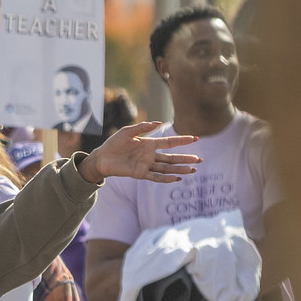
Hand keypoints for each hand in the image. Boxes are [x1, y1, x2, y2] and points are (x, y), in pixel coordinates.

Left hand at [78, 121, 199, 184]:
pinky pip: (155, 177)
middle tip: (199, 159)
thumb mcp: (127, 132)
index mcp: (149, 144)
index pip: (169, 142)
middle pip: (172, 157)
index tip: (195, 138)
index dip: (182, 140)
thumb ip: (143, 127)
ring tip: (193, 170)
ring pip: (166, 168)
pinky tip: (176, 178)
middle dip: (185, 158)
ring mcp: (146, 165)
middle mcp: (150, 155)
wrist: (101, 157)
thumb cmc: (113, 143)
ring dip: (179, 169)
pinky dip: (165, 178)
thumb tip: (159, 122)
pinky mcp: (139, 174)